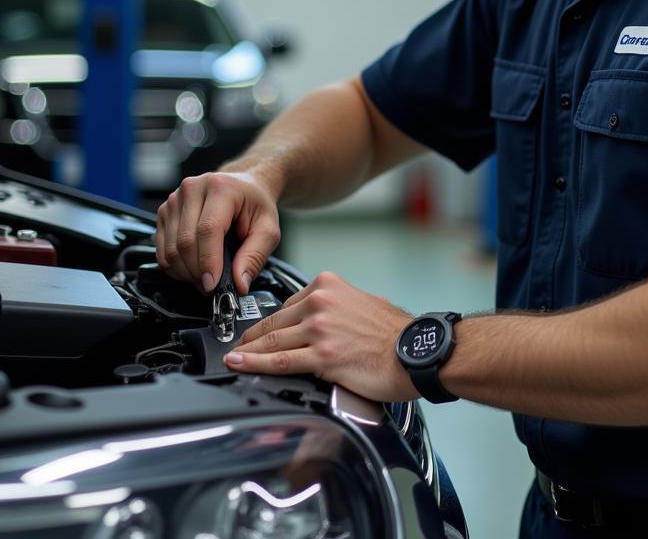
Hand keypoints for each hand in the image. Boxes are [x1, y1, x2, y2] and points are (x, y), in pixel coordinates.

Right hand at [155, 170, 280, 293]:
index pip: (208, 230)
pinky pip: (161, 250)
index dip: (208, 262)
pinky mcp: (164, 212)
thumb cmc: (255, 205)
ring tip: (205, 275)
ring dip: (185, 272)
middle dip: (198, 272)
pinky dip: (174, 266)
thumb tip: (239, 283)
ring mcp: (175, 199)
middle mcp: (193, 189)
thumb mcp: (268, 229)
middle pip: (185, 242)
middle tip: (213, 284)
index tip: (212, 284)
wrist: (244, 187)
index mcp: (222, 188)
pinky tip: (192, 267)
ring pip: (170, 249)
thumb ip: (255, 256)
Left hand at [224, 271, 417, 401]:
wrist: (415, 351)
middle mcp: (320, 302)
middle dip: (252, 336)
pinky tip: (240, 363)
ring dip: (247, 351)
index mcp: (328, 285)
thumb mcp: (360, 302)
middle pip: (274, 322)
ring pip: (272, 341)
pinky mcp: (322, 356)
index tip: (258, 330)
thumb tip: (314, 322)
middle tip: (238, 346)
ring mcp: (320, 329)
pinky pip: (280, 360)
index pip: (286, 304)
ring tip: (233, 357)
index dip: (269, 321)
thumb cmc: (394, 333)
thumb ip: (332, 307)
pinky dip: (254, 363)